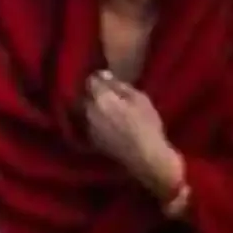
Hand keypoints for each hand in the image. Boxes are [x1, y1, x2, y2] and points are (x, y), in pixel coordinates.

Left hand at [84, 71, 182, 195]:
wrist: (145, 157)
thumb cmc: (147, 125)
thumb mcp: (140, 99)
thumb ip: (119, 85)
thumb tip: (105, 75)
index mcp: (100, 99)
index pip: (90, 81)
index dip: (98, 78)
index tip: (108, 78)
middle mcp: (88, 111)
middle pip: (85, 96)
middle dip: (95, 93)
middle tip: (110, 94)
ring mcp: (87, 126)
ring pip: (86, 110)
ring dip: (94, 107)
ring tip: (110, 108)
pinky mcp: (90, 139)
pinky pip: (89, 123)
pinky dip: (96, 120)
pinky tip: (109, 123)